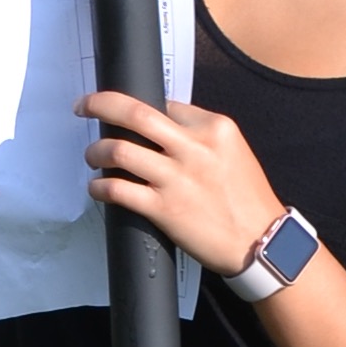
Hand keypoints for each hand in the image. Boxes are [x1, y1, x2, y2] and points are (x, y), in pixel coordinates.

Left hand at [77, 87, 283, 272]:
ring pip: (118, 150)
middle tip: (83, 106)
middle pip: (134, 113)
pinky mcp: (164, 209)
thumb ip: (201, 137)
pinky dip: (99, 187)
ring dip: (97, 152)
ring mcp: (177, 178)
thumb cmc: (247, 199)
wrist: (261, 242)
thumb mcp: (233, 152)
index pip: (163, 104)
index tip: (120, 111)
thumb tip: (162, 128)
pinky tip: (97, 188)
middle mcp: (194, 147)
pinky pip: (117, 190)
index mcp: (215, 127)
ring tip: (94, 157)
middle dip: (100, 104)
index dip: (137, 108)